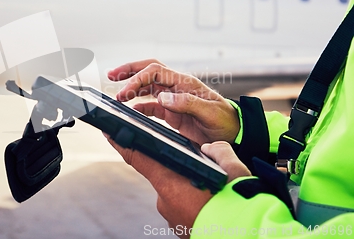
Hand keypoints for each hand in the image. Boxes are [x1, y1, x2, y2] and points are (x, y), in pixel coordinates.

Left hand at [106, 137, 250, 237]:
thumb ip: (218, 152)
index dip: (122, 143)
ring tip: (215, 192)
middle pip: (164, 174)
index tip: (109, 132)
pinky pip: (182, 206)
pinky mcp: (180, 228)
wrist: (250, 235)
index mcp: (172, 184)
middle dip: (179, 168)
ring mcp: (172, 218)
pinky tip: (212, 204)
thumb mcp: (234, 169)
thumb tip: (210, 150)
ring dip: (189, 187)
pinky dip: (193, 202)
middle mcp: (166, 201)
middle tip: (205, 173)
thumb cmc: (241, 205)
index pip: (138, 158)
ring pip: (176, 191)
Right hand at [108, 59, 239, 144]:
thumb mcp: (209, 112)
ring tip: (117, 93)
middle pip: (149, 71)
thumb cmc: (226, 122)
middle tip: (111, 75)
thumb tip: (163, 97)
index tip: (124, 92)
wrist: (235, 134)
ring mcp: (173, 99)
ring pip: (148, 86)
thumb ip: (187, 103)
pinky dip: (140, 106)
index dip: (137, 79)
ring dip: (132, 87)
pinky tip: (131, 110)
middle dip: (129, 71)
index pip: (155, 72)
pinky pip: (152, 105)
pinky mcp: (172, 112)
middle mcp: (177, 87)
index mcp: (184, 83)